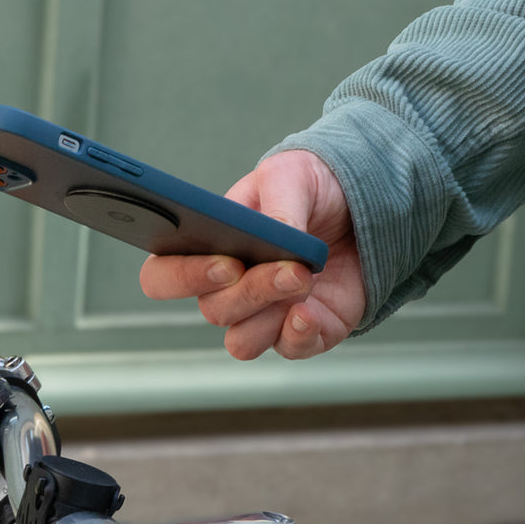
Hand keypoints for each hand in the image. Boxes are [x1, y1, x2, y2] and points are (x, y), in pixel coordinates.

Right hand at [139, 150, 364, 359]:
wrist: (362, 207)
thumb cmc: (310, 189)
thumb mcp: (291, 174)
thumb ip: (277, 202)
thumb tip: (279, 235)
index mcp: (205, 248)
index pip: (162, 276)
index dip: (183, 277)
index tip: (226, 262)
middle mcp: (226, 289)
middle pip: (211, 310)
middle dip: (248, 290)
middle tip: (285, 267)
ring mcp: (262, 315)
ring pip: (241, 340)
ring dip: (270, 313)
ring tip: (303, 279)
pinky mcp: (301, 332)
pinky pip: (286, 350)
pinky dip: (297, 335)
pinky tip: (310, 311)